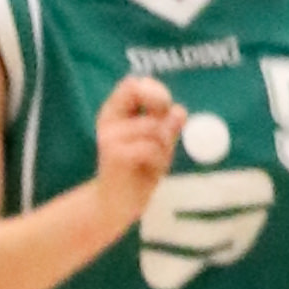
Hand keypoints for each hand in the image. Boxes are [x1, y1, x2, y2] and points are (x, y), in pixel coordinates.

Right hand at [89, 74, 184, 221]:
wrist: (117, 204)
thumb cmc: (138, 171)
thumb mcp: (158, 145)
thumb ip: (167, 127)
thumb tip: (180, 110)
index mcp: (115, 112)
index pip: (133, 84)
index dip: (156, 90)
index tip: (166, 109)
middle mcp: (109, 120)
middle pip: (139, 91)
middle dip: (162, 108)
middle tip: (166, 133)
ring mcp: (110, 136)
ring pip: (153, 126)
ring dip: (165, 145)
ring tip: (157, 160)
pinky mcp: (114, 154)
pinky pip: (150, 147)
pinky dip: (159, 160)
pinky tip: (152, 171)